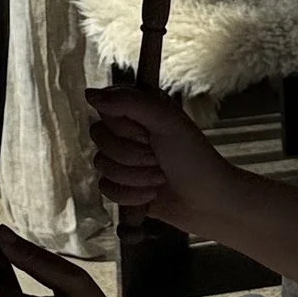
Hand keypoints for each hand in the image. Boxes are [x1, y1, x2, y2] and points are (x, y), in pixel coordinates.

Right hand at [89, 76, 297, 292]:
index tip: (145, 133)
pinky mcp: (121, 186)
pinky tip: (151, 196)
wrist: (209, 202)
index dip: (122, 125)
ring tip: (160, 178)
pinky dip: (130, 196)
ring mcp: (123, 160)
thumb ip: (129, 103)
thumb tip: (88, 94)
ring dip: (135, 177)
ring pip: (101, 165)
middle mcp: (127, 132)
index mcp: (138, 110)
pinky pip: (105, 189)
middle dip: (130, 154)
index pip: (104, 108)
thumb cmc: (194, 158)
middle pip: (99, 137)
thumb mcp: (166, 122)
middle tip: (158, 158)